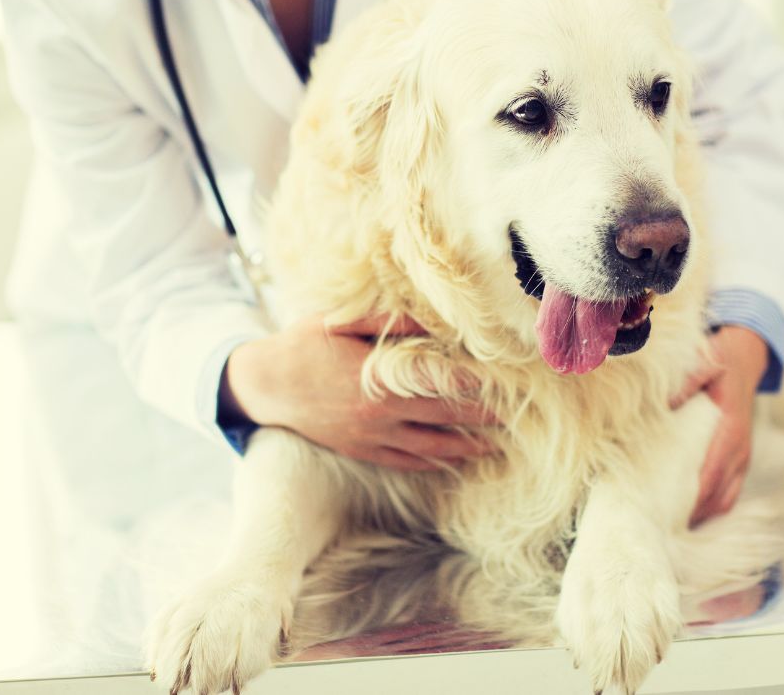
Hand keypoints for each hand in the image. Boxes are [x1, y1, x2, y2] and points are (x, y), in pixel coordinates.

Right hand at [222, 314, 499, 470]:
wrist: (266, 384)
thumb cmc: (306, 344)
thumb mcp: (344, 322)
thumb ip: (390, 323)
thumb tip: (432, 322)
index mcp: (381, 376)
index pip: (441, 381)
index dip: (475, 382)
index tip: (504, 379)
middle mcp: (381, 411)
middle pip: (445, 415)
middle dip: (484, 416)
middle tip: (517, 416)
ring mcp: (372, 435)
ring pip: (430, 447)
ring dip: (466, 447)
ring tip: (497, 446)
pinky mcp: (362, 450)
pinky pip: (405, 461)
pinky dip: (433, 462)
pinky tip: (453, 461)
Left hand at [671, 326, 767, 526]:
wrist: (746, 358)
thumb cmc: (720, 361)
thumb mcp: (705, 361)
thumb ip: (687, 380)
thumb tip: (666, 404)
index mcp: (729, 430)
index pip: (710, 474)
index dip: (691, 499)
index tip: (665, 517)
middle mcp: (739, 450)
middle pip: (717, 496)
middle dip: (690, 516)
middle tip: (658, 533)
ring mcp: (742, 457)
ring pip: (724, 501)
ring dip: (700, 518)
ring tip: (669, 533)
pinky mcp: (740, 460)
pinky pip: (728, 494)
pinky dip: (710, 510)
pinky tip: (687, 519)